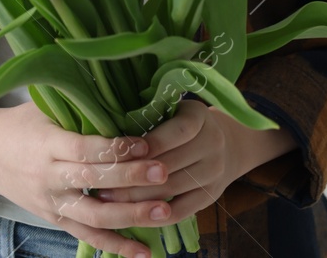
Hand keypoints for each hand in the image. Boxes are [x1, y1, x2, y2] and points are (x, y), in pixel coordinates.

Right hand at [0, 102, 172, 257]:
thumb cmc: (21, 123)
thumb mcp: (44, 107)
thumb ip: (80, 107)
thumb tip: (126, 95)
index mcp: (48, 144)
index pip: (84, 149)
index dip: (115, 148)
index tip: (146, 143)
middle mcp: (49, 176)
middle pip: (93, 182)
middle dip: (131, 180)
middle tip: (164, 173)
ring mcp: (51, 202)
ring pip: (93, 217)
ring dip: (130, 217)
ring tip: (165, 211)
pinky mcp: (54, 219)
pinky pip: (87, 236)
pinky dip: (115, 246)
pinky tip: (144, 251)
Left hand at [90, 99, 288, 221]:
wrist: (225, 146)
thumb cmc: (181, 125)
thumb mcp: (172, 111)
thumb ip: (148, 116)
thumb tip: (106, 129)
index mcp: (200, 117)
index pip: (179, 130)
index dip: (153, 142)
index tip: (125, 152)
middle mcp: (213, 143)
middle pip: (172, 164)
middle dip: (134, 175)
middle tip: (101, 181)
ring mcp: (214, 172)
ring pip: (172, 189)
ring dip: (138, 198)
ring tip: (109, 200)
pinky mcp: (210, 196)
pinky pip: (181, 211)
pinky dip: (155, 216)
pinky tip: (131, 215)